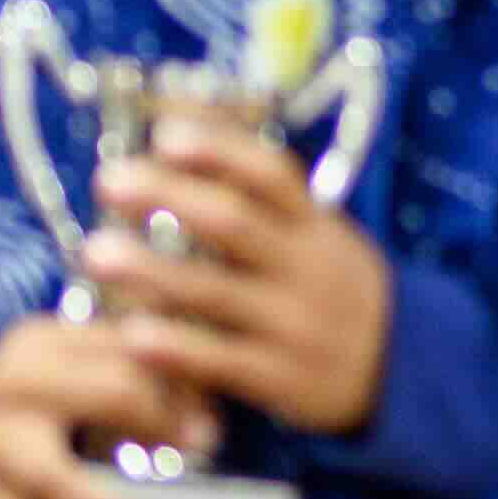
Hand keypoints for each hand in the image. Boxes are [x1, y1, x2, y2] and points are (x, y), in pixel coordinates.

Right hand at [0, 313, 216, 498]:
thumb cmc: (29, 385)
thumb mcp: (66, 354)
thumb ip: (126, 365)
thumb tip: (206, 406)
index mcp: (49, 342)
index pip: (133, 352)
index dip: (183, 382)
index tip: (213, 414)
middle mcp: (19, 388)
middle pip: (111, 396)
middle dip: (164, 424)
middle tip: (206, 449)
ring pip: (54, 481)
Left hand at [89, 110, 393, 438]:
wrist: (402, 370)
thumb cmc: (327, 288)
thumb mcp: (312, 234)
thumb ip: (256, 193)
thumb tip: (184, 117)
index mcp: (314, 225)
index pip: (272, 175)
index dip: (218, 151)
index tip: (164, 135)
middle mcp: (307, 267)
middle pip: (236, 223)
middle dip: (170, 197)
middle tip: (109, 181)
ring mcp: (295, 325)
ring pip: (218, 293)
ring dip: (152, 271)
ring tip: (95, 254)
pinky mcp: (283, 381)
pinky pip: (222, 363)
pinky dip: (176, 349)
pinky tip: (131, 336)